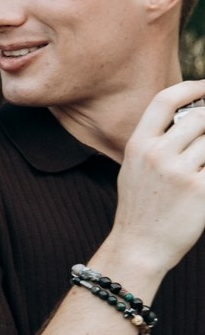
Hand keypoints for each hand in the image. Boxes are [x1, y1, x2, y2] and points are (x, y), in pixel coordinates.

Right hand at [103, 81, 204, 285]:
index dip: (192, 87)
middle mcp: (157, 155)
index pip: (165, 100)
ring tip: (201, 163)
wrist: (140, 247)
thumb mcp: (136, 168)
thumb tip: (195, 116)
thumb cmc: (142, 207)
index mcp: (138, 145)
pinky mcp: (202, 191)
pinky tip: (204, 181)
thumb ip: (159, 141)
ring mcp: (180, 173)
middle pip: (200, 117)